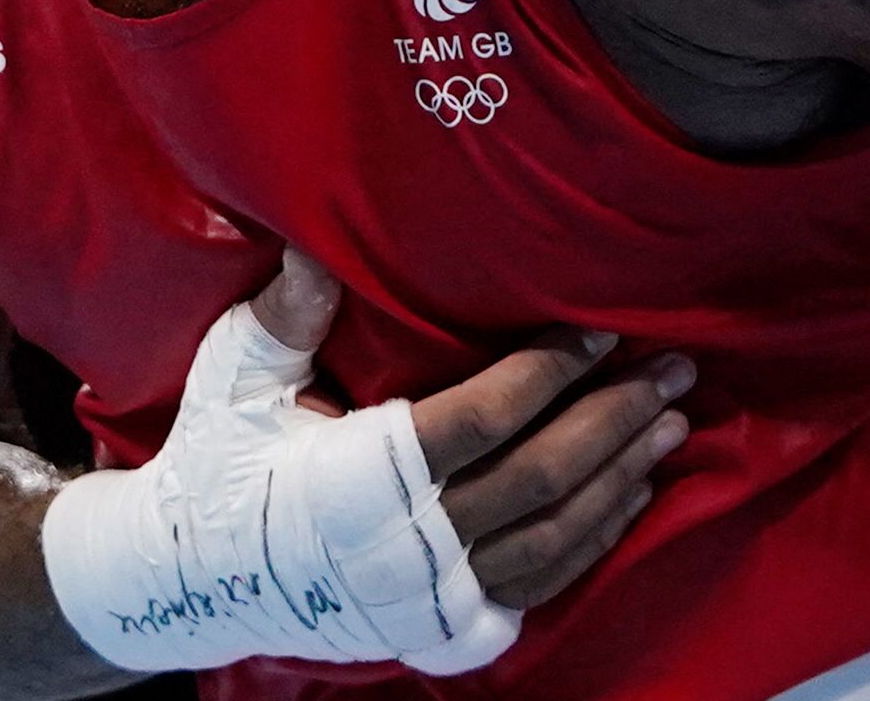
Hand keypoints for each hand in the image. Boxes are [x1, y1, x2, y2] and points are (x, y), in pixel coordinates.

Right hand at [249, 249, 693, 609]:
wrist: (200, 576)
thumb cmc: (220, 463)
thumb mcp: (235, 380)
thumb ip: (284, 317)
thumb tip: (313, 244)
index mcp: (357, 475)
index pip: (482, 418)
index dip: (548, 373)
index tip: (599, 331)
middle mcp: (406, 541)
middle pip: (539, 476)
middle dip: (612, 418)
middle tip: (670, 370)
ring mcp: (431, 593)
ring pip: (554, 537)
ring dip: (619, 477)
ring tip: (666, 422)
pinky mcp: (445, 625)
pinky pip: (542, 584)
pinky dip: (595, 538)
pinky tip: (629, 492)